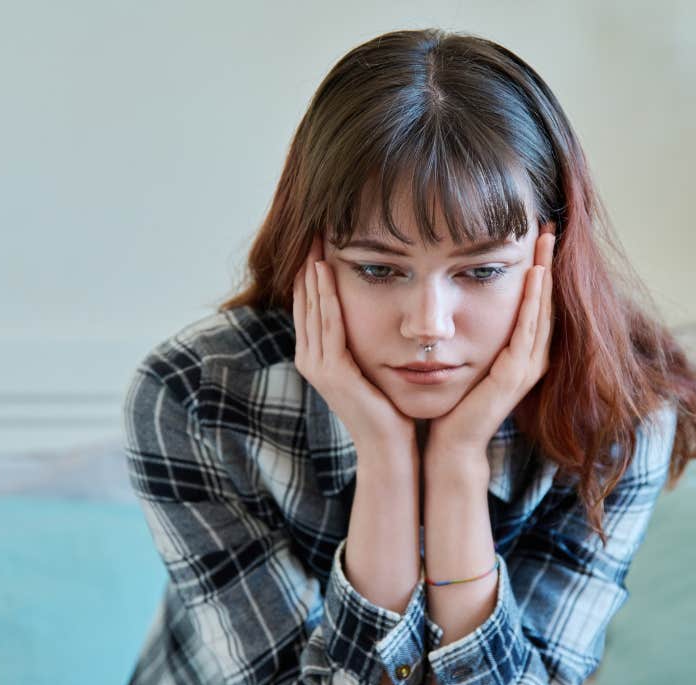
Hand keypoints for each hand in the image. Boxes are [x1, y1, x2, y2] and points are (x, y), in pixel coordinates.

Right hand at [292, 233, 415, 456]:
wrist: (390, 449)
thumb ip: (363, 339)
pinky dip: (326, 297)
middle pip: (305, 299)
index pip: (311, 302)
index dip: (312, 269)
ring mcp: (317, 366)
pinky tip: (326, 271)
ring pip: (313, 307)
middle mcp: (310, 358)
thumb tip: (377, 307)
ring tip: (315, 237)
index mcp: (317, 355)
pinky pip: (328, 325)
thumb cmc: (388, 408)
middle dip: (308, 261)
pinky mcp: (331, 372)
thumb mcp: (372, 364)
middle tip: (313, 224)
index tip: (321, 235)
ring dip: (312, 271)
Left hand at [424, 222, 556, 464]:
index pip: (537, 304)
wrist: (451, 442)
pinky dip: (533, 302)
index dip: (540, 270)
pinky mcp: (514, 376)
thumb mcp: (468, 358)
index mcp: (523, 354)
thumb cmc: (455, 402)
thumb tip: (462, 301)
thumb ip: (474, 333)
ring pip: (542, 311)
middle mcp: (532, 359)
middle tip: (549, 227)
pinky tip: (535, 276)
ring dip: (545, 274)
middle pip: (546, 302)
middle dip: (548, 263)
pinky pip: (527, 331)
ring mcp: (527, 368)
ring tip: (547, 240)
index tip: (537, 236)